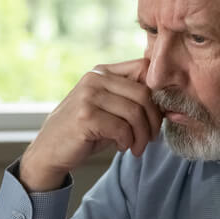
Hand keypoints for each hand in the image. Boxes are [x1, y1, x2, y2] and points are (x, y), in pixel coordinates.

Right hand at [20, 58, 160, 190]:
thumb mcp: (109, 108)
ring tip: (137, 147)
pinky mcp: (85, 116)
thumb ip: (131, 99)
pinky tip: (122, 147)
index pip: (144, 68)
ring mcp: (88, 96)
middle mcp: (95, 78)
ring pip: (134, 112)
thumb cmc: (86, 131)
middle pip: (144, 93)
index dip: (158, 92)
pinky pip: (121, 128)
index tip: (158, 115)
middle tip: (152, 138)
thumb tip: (168, 104)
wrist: (50, 150)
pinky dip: (128, 141)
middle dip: (154, 120)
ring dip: (142, 136)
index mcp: (103, 71)